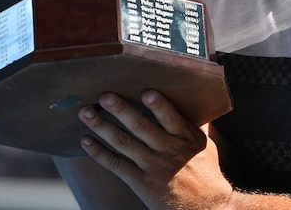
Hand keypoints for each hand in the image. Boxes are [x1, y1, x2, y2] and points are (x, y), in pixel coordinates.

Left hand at [78, 90, 233, 209]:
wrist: (205, 208)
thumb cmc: (205, 173)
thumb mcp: (204, 146)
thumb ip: (196, 123)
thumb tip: (194, 100)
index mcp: (186, 138)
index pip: (171, 118)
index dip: (159, 106)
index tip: (146, 92)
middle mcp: (168, 150)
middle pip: (141, 127)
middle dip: (121, 110)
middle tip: (104, 96)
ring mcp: (153, 167)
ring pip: (124, 142)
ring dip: (102, 127)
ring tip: (85, 112)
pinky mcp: (142, 183)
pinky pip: (117, 165)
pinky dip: (100, 153)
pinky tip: (86, 141)